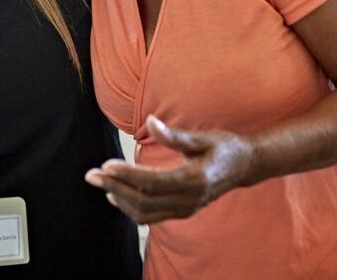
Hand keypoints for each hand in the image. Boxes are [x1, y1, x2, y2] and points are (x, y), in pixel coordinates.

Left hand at [84, 115, 255, 223]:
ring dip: (119, 198)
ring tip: (100, 182)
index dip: (128, 175)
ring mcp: (186, 209)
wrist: (244, 167)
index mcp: (195, 179)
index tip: (106, 165)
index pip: (153, 182)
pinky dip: (131, 208)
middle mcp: (190, 200)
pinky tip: (116, 195)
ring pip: (145, 213)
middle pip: (144, 200)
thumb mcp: (202, 137)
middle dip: (115, 187)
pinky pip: (151, 216)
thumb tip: (149, 121)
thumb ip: (174, 134)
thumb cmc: (223, 147)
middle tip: (92, 174)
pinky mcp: (182, 211)